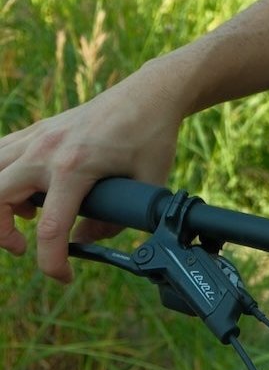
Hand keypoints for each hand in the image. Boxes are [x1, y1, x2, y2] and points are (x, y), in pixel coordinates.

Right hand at [0, 64, 182, 281]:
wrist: (151, 93)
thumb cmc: (152, 134)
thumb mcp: (148, 183)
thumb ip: (116, 219)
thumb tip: (87, 240)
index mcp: (75, 166)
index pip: (50, 228)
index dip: (52, 262)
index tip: (63, 276)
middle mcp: (46, 150)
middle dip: (2, 234)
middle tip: (25, 247)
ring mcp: (37, 136)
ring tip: (25, 218)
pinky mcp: (37, 130)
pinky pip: (0, 155)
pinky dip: (1, 178)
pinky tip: (25, 190)